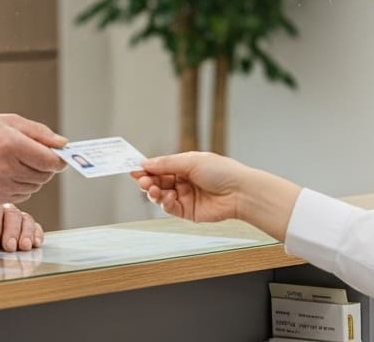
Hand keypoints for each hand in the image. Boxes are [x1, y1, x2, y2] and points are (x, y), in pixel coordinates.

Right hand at [0, 114, 67, 202]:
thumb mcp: (11, 121)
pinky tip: (10, 171)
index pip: (50, 161)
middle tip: (35, 154)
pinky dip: (23, 184)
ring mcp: (0, 186)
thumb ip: (40, 133)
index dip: (60, 159)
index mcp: (12, 145)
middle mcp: (6, 168)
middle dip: (46, 165)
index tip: (61, 156)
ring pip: (36, 186)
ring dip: (35, 175)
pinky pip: (24, 194)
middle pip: (45, 175)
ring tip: (19, 161)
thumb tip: (63, 144)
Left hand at [0, 192, 44, 251]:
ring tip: (25, 247)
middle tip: (10, 248)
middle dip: (12, 232)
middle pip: (12, 214)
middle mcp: (1, 204)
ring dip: (27, 233)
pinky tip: (36, 243)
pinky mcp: (21, 224)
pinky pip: (33, 226)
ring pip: (25, 219)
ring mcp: (13, 213)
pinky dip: (37, 234)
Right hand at [132, 152, 249, 222]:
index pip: (160, 167)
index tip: (133, 169)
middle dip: (147, 181)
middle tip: (141, 180)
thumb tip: (146, 162)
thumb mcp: (191, 161)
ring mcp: (185, 196)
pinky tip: (167, 197)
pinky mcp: (188, 211)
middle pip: (158, 181)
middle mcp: (183, 181)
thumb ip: (167, 163)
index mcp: (185, 165)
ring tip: (153, 189)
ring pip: (161, 195)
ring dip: (153, 192)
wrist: (239, 192)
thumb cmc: (221, 171)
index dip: (147, 168)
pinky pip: (169, 207)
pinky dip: (164, 202)